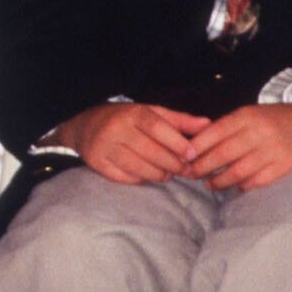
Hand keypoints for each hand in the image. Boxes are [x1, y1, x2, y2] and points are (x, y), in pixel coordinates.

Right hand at [51, 101, 210, 183]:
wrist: (84, 125)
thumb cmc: (125, 119)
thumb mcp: (151, 112)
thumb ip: (179, 120)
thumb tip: (207, 124)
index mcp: (132, 113)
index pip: (158, 128)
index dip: (177, 143)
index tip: (191, 155)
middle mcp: (116, 129)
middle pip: (151, 152)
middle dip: (172, 164)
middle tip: (184, 169)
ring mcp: (104, 147)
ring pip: (139, 168)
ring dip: (159, 174)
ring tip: (167, 173)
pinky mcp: (97, 164)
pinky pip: (126, 178)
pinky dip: (141, 179)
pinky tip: (148, 175)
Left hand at [182, 101, 291, 193]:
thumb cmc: (270, 121)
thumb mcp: (247, 115)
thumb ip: (224, 128)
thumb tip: (192, 145)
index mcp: (246, 117)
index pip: (215, 132)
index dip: (197, 147)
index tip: (183, 157)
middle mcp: (258, 133)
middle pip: (223, 154)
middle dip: (202, 167)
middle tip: (191, 174)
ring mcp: (272, 150)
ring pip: (238, 171)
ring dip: (220, 181)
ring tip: (210, 184)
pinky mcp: (284, 166)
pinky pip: (257, 181)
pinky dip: (243, 186)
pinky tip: (235, 186)